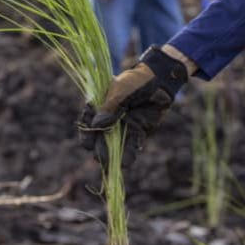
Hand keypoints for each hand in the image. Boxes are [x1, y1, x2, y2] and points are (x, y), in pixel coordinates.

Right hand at [77, 46, 187, 168]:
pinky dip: (128, 155)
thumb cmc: (134, 82)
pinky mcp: (137, 132)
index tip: (88, 143)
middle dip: (99, 148)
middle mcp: (109, 119)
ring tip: (110, 164)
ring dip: (111, 155)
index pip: (88, 122)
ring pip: (114, 144)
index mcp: (99, 106)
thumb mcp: (119, 91)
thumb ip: (109, 108)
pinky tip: (125, 163)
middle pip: (100, 137)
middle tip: (100, 157)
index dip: (86, 134)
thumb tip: (96, 126)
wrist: (158, 80)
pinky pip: (131, 145)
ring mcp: (123, 127)